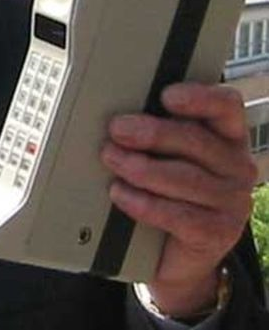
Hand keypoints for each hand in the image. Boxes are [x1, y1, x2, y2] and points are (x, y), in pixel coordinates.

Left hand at [101, 82, 256, 317]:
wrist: (174, 252)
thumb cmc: (168, 190)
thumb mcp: (166, 153)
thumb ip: (156, 131)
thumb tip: (120, 117)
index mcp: (226, 136)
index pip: (225, 107)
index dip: (199, 98)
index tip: (166, 96)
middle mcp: (236, 165)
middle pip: (195, 140)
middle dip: (151, 133)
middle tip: (117, 129)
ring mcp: (232, 201)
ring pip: (183, 177)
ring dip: (140, 166)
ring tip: (111, 158)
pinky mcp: (217, 233)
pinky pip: (177, 214)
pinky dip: (142, 202)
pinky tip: (121, 193)